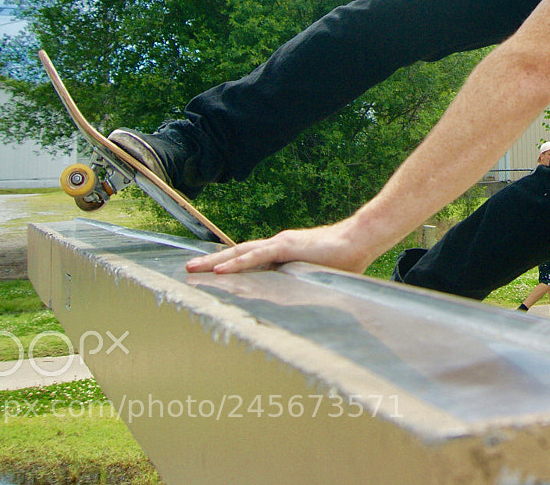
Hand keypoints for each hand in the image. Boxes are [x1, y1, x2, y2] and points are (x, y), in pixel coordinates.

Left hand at [184, 222, 376, 275]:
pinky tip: (219, 269)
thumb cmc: (345, 261)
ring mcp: (280, 245)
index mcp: (283, 255)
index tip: (209, 274)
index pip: (249, 259)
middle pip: (237, 255)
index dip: (228, 265)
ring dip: (215, 262)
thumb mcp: (316, 280)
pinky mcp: (286, 247)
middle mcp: (277, 247)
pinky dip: (236, 263)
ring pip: (240, 253)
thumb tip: (302, 309)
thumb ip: (304, 289)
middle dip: (211, 263)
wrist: (361, 240)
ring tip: (193, 269)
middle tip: (189, 270)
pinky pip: (255, 256)